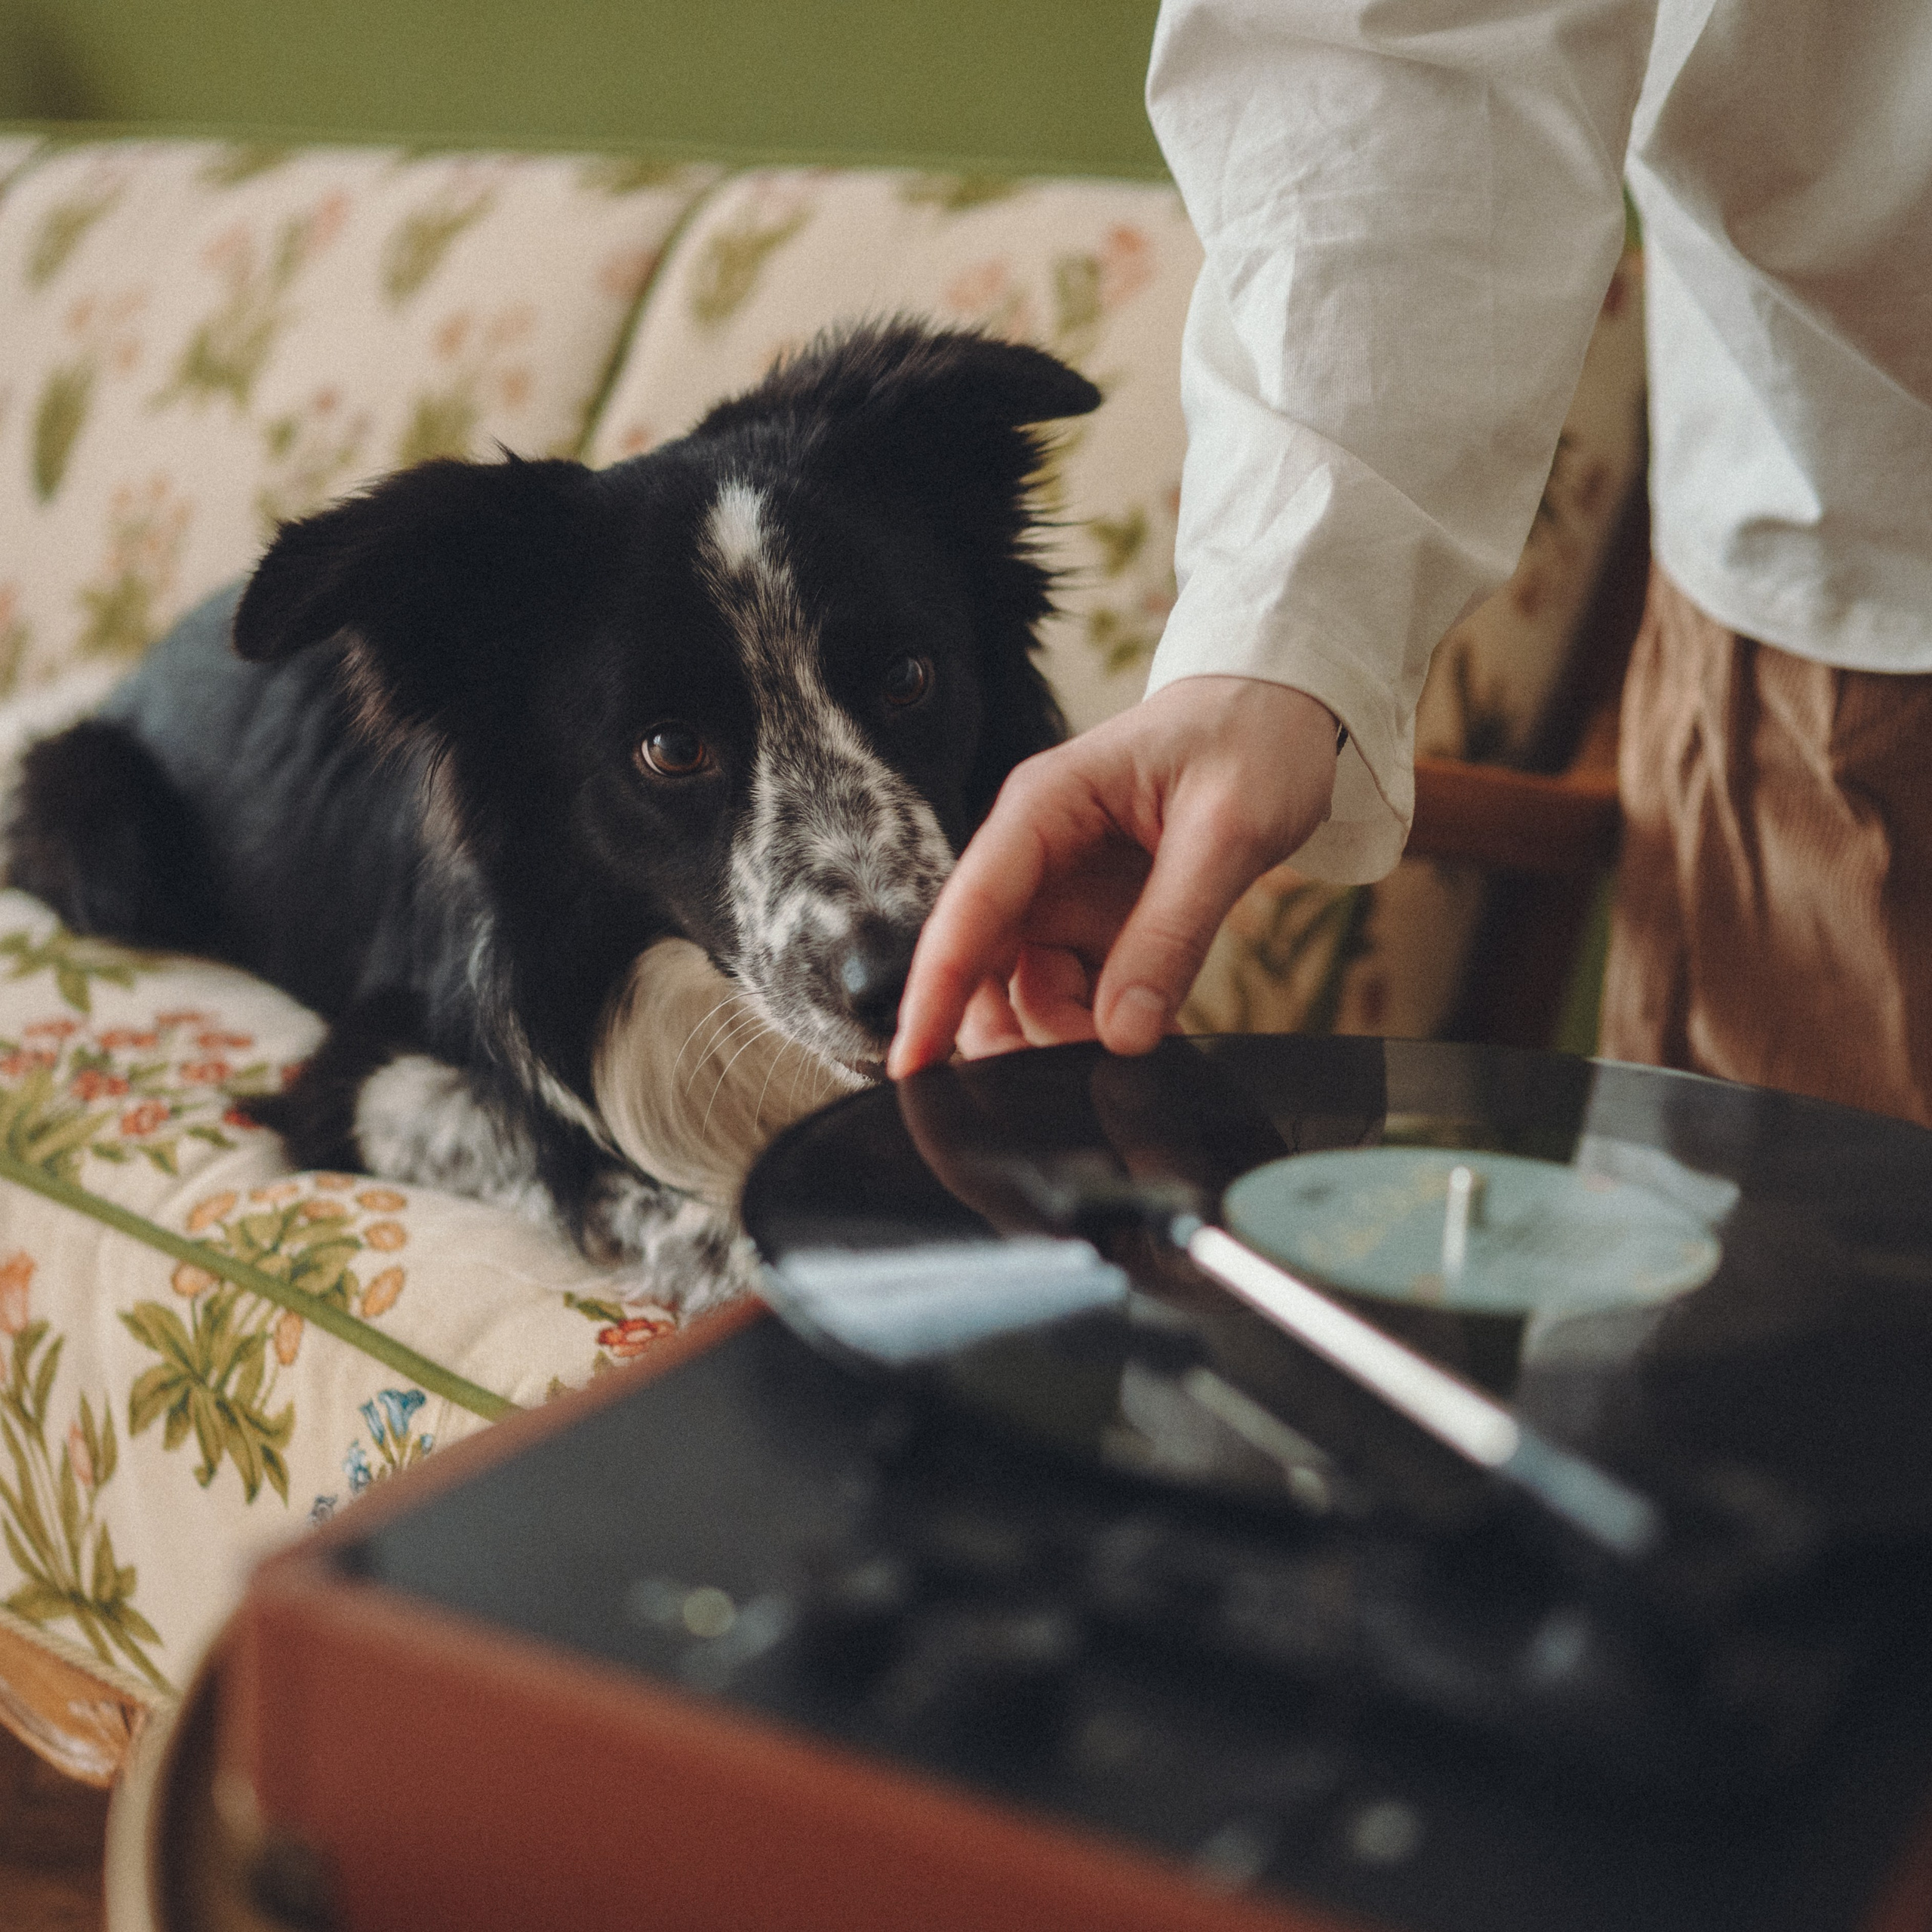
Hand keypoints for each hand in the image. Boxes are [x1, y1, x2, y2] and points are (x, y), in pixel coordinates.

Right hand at [888, 676, 1340, 1074]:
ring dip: (1067, 1036)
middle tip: (1065, 1088)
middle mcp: (1037, 854)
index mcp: (1042, 808)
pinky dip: (1108, 1027)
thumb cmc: (1252, 740)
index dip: (934, 991)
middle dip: (1010, 1031)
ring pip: (1031, 990)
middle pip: (986, 964)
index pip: (971, 909)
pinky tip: (1150, 1042)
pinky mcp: (1099, 919)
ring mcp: (1065, 892)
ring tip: (1131, 1058)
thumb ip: (1173, 931)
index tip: (913, 1064)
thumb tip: (1123, 1034)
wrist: (1286, 712)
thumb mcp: (1226, 832)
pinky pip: (1082, 991)